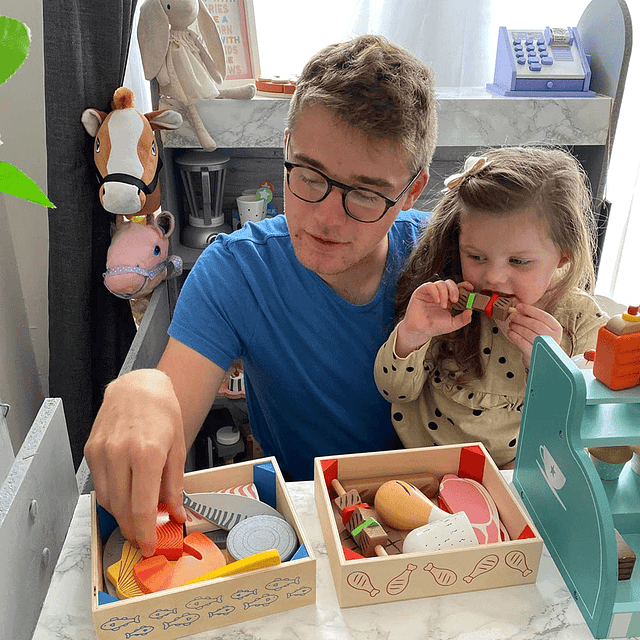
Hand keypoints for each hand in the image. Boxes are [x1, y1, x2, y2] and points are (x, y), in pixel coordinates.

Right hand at [84, 369, 186, 556]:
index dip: (145, 533)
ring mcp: (101, 452)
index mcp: (147, 454)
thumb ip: (174, 485)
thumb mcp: (178, 448)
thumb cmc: (163, 413)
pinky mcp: (90, 450)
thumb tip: (175, 514)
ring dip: (120, 514)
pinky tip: (125, 492)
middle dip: (132, 529)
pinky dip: (111, 495)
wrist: (138, 386)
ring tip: (135, 516)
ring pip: (107, 499)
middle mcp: (120, 454)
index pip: (142, 507)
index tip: (149, 546)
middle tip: (143, 536)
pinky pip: (99, 484)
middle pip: (121, 508)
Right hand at [395, 280, 473, 356]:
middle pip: (450, 283)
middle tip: (455, 300)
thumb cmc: (435, 326)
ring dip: (444, 293)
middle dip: (454, 290)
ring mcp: (431, 292)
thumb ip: (463, 319)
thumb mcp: (453, 324)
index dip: (465, 285)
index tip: (470, 289)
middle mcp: (441, 294)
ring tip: (442, 305)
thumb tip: (471, 311)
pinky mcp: (422, 291)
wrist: (421, 330)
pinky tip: (437, 300)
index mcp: (449, 300)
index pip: (458, 287)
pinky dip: (435, 292)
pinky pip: (430, 285)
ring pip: (441, 283)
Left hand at [498, 303, 562, 369]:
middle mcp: (553, 337)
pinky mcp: (535, 354)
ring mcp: (544, 347)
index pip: (543, 316)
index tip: (519, 306)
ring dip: (517, 327)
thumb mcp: (541, 329)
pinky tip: (511, 332)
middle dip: (521, 319)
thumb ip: (533, 319)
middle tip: (512, 316)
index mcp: (556, 328)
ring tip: (511, 324)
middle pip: (535, 324)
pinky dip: (514, 336)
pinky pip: (522, 342)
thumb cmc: (540, 341)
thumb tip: (519, 309)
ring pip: (528, 333)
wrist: (541, 360)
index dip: (530, 310)